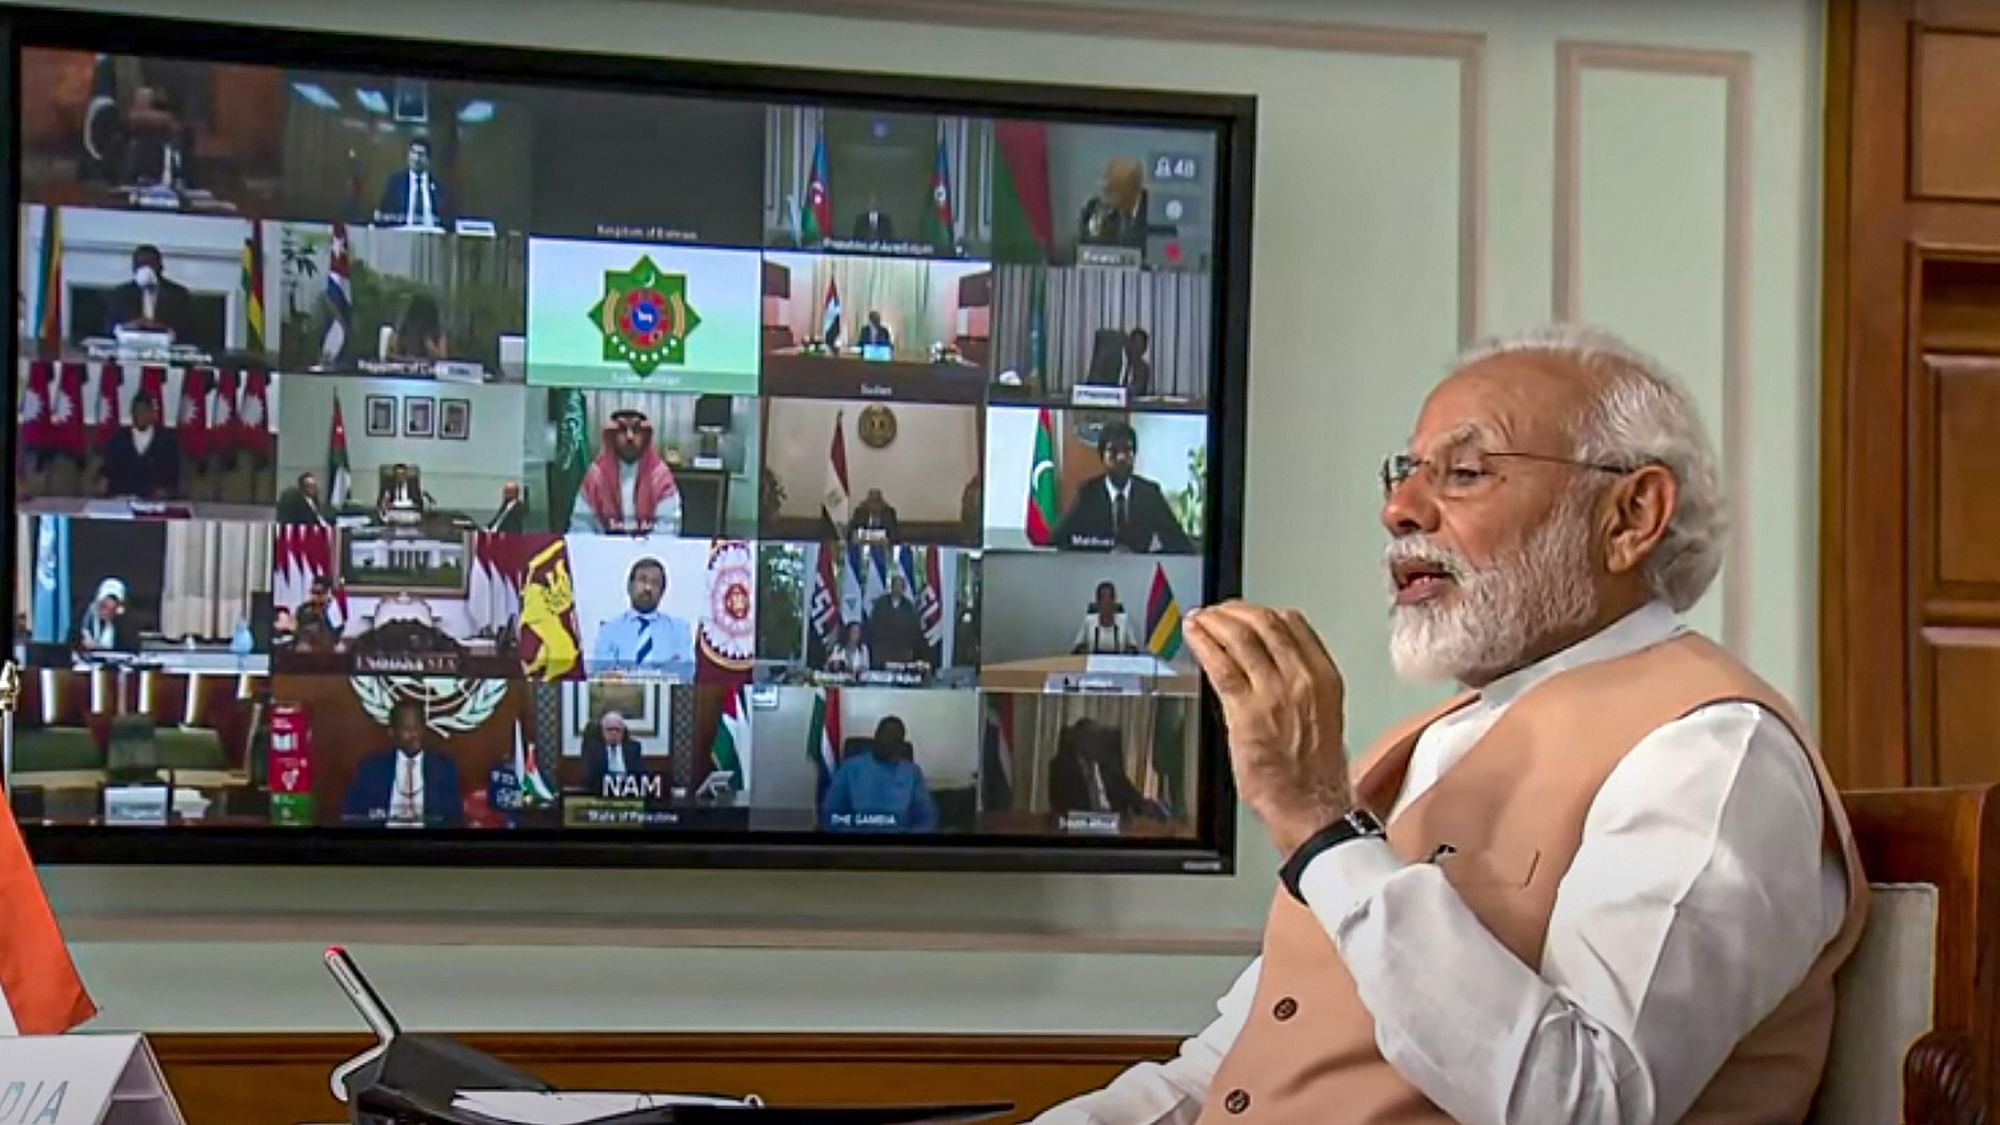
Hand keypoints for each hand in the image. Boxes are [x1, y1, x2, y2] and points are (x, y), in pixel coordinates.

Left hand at [1184, 601, 1351, 853]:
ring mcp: (1274, 693)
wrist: (1311, 806)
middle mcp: (1302, 679)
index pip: (1292, 623)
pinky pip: (1221, 666)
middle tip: (1216, 611)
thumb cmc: (1314, 771)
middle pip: (1265, 623)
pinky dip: (1204, 644)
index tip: (1244, 610)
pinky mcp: (1246, 712)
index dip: (1262, 609)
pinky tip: (1195, 637)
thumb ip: (1297, 682)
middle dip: (1234, 610)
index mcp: (1324, 676)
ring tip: (1200, 618)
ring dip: (1214, 622)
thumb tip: (1267, 662)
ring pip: (1240, 638)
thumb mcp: (1319, 712)